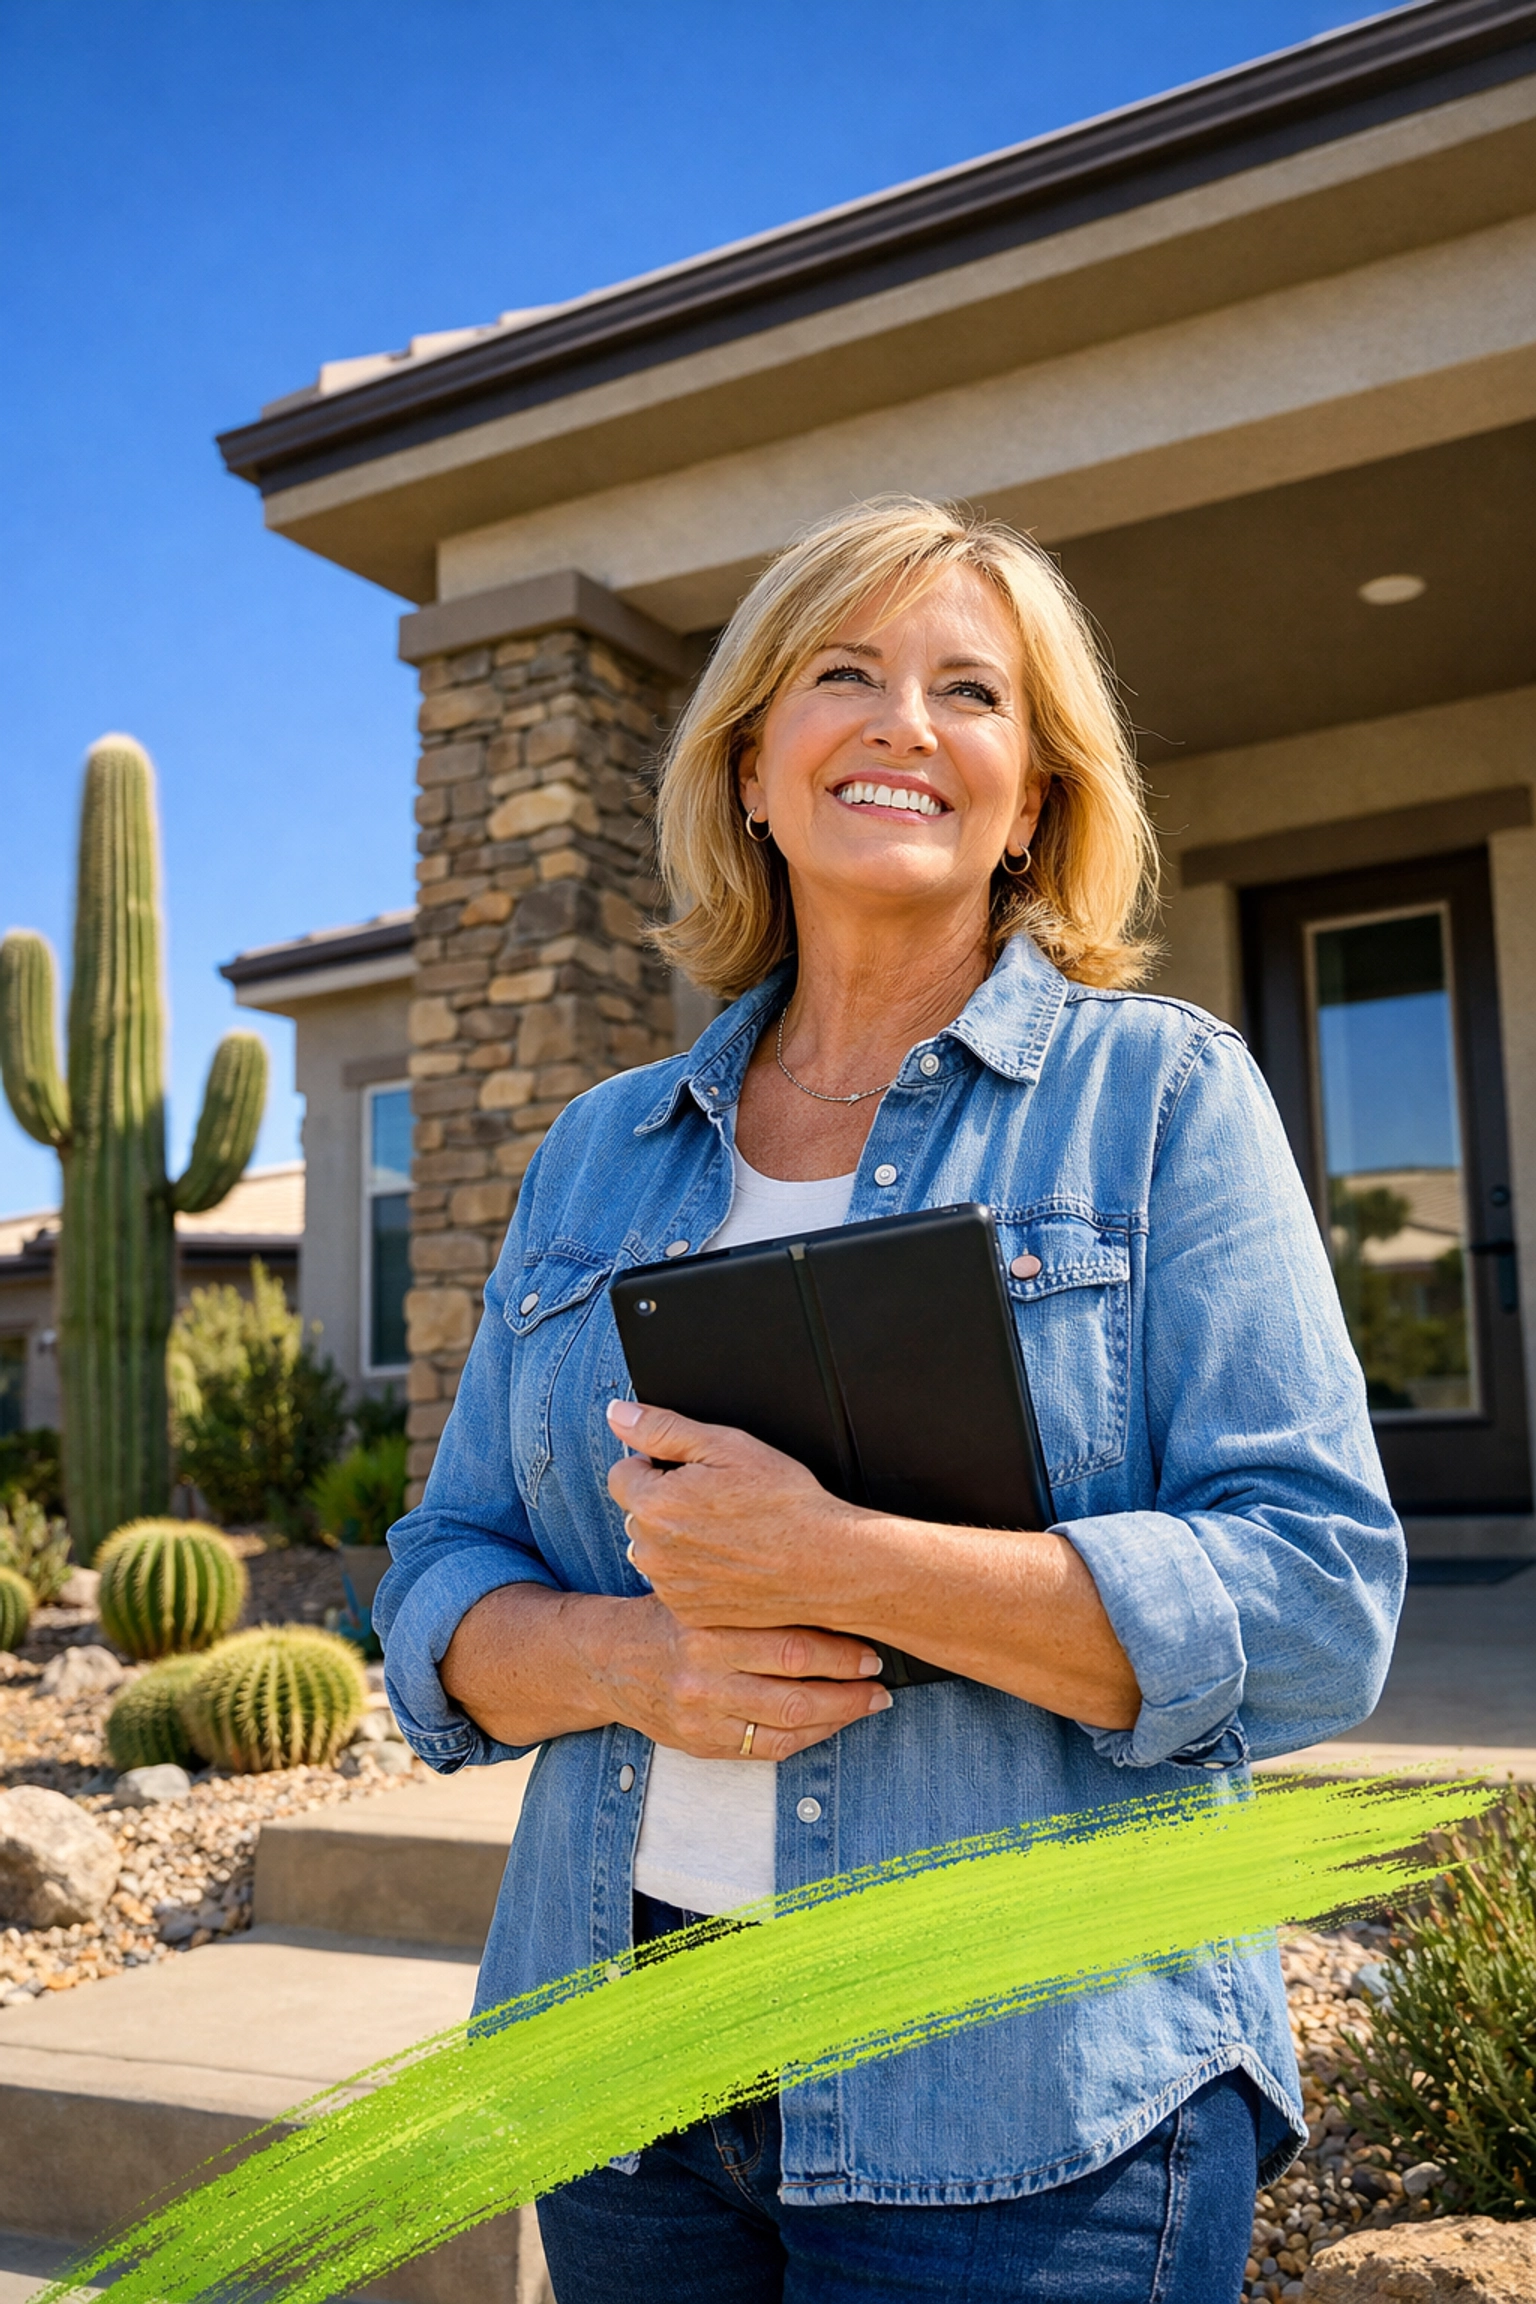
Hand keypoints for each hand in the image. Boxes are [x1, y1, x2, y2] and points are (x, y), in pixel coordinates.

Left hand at [607, 1397, 869, 1629]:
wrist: (825, 1564)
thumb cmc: (783, 1502)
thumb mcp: (726, 1446)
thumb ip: (662, 1429)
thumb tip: (618, 1414)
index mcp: (655, 1504)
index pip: (623, 1473)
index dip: (658, 1466)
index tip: (695, 1473)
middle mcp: (652, 1550)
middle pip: (638, 1512)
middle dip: (666, 1502)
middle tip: (719, 1502)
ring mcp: (669, 1586)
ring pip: (654, 1548)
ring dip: (676, 1538)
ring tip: (727, 1533)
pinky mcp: (688, 1612)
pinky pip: (674, 1582)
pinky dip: (693, 1571)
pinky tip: (730, 1561)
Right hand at [607, 1598, 890, 1759]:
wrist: (609, 1660)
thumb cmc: (666, 1616)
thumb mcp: (702, 1594)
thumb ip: (752, 1598)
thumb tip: (829, 1594)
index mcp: (706, 1630)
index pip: (789, 1646)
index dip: (839, 1652)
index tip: (870, 1646)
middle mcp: (703, 1676)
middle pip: (794, 1691)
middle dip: (848, 1687)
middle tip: (879, 1677)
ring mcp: (702, 1717)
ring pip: (787, 1726)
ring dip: (839, 1716)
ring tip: (869, 1702)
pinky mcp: (702, 1745)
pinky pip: (768, 1749)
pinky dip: (808, 1737)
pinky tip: (832, 1722)